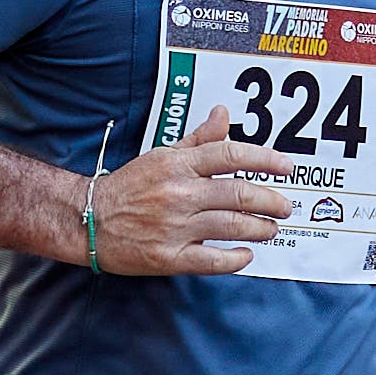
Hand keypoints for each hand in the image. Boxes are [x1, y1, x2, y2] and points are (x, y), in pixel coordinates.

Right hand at [76, 110, 295, 275]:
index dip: (266, 160)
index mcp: (178, 164)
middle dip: (271, 201)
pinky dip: (234, 259)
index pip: (232, 156)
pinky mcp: (168, 256)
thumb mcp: (162, 155)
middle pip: (239, 193)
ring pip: (231, 226)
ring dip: (259, 228)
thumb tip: (223, 114)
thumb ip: (198, 139)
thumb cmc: (128, 187)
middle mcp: (179, 193)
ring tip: (270, 229)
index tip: (286, 167)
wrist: (88, 220)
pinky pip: (211, 259)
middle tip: (284, 206)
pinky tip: (246, 255)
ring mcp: (174, 226)